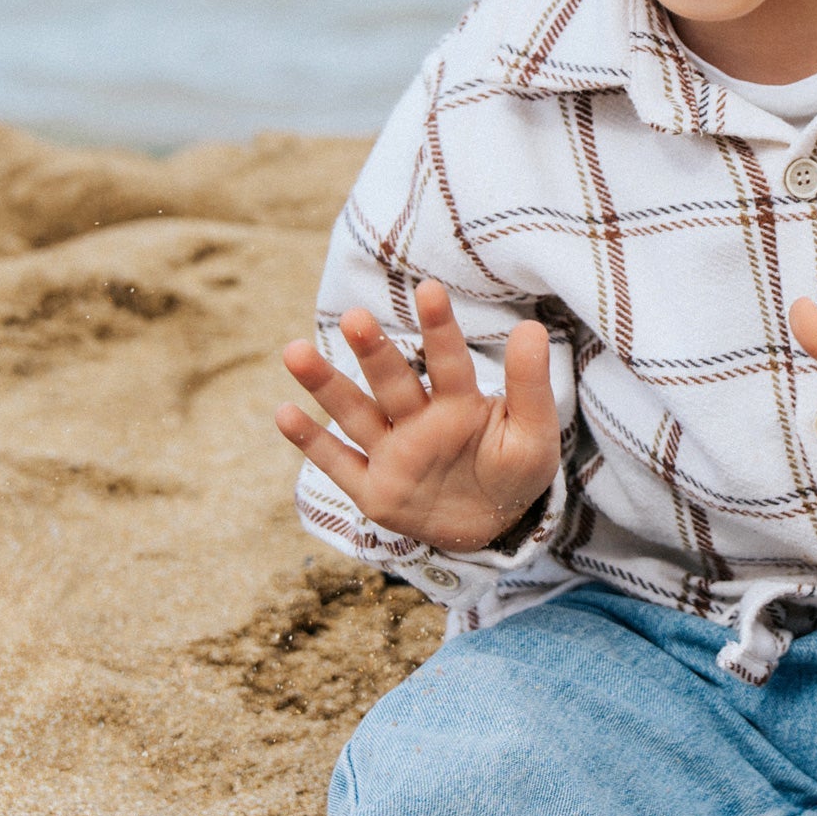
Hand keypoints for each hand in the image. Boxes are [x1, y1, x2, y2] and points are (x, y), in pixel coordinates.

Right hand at [276, 280, 558, 553]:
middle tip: (355, 318)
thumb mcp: (533, 435)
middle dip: (373, 352)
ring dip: (326, 385)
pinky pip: (339, 464)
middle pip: (392, 383)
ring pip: (355, 414)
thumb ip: (530, 386)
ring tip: (294, 351)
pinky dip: (312, 442)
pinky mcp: (375, 490)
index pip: (448, 362)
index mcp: (459, 404)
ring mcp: (393, 454)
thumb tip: (533, 328)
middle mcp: (419, 422)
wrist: (493, 526)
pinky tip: (283, 413)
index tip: (429, 290)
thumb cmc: (513, 471)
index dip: (439, 328)